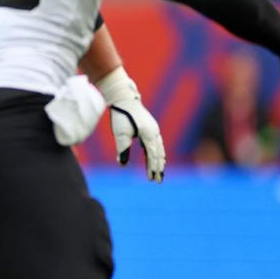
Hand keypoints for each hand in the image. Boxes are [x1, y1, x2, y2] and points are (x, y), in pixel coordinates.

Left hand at [96, 67, 165, 182]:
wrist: (123, 98)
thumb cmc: (121, 115)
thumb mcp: (120, 133)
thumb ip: (123, 149)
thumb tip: (122, 164)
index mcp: (149, 135)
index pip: (153, 156)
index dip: (153, 168)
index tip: (152, 179)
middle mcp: (155, 132)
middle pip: (159, 154)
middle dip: (159, 167)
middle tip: (159, 180)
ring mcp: (153, 129)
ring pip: (159, 148)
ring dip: (159, 161)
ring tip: (159, 171)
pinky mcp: (149, 126)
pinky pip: (155, 143)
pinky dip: (156, 152)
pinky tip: (152, 158)